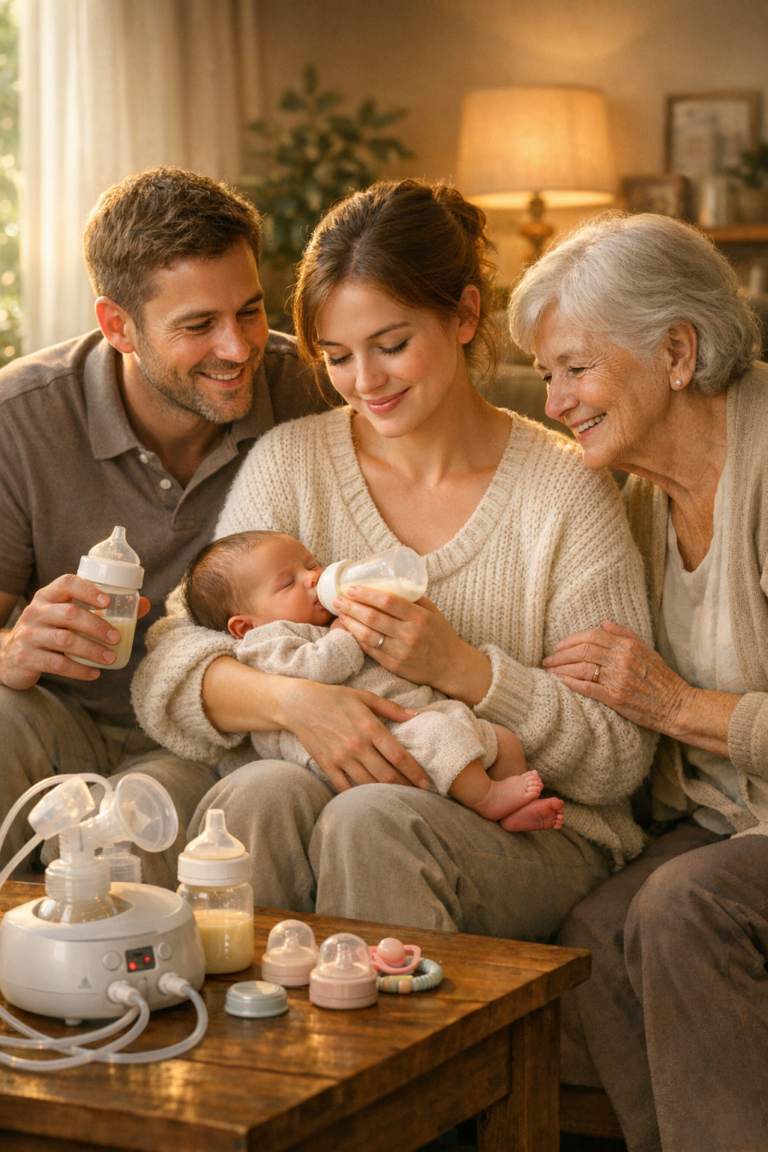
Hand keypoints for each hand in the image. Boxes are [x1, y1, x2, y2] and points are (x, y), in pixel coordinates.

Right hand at [0, 576, 149, 689]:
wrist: (9, 655)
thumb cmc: (49, 630)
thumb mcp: (65, 615)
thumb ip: (100, 609)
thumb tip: (143, 604)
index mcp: (47, 596)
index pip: (66, 583)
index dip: (88, 590)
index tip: (108, 601)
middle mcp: (36, 611)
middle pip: (69, 614)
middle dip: (97, 626)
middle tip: (116, 638)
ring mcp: (29, 635)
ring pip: (65, 640)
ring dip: (92, 650)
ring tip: (110, 658)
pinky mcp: (26, 657)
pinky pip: (57, 664)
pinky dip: (79, 670)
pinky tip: (94, 673)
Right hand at [279, 678, 430, 792]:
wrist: (299, 704)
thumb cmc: (335, 698)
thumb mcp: (364, 697)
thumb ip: (391, 708)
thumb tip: (415, 715)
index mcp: (369, 727)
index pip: (398, 755)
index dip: (415, 772)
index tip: (427, 782)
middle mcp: (357, 745)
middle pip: (387, 775)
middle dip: (405, 787)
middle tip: (418, 794)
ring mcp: (341, 758)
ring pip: (368, 784)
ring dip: (386, 794)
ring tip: (399, 798)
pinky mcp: (327, 765)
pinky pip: (345, 788)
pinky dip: (358, 796)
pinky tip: (370, 800)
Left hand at [333, 588, 491, 705]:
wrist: (451, 667)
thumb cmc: (441, 635)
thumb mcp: (433, 612)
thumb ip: (413, 599)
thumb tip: (389, 582)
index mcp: (419, 618)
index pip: (389, 602)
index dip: (367, 594)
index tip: (352, 588)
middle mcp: (409, 635)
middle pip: (373, 617)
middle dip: (352, 606)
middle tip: (338, 599)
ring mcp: (400, 652)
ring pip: (368, 635)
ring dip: (350, 623)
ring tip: (340, 612)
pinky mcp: (394, 665)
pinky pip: (370, 650)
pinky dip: (357, 638)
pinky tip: (349, 629)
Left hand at [542, 619, 692, 735]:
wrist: (676, 705)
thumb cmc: (661, 678)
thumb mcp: (646, 649)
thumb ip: (624, 634)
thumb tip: (603, 622)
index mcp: (628, 645)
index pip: (592, 635)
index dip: (571, 639)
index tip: (558, 645)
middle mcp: (622, 659)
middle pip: (582, 650)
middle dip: (560, 654)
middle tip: (548, 660)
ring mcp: (618, 678)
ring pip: (582, 668)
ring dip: (561, 669)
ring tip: (549, 672)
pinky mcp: (616, 698)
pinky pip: (588, 688)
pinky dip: (571, 683)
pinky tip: (561, 682)